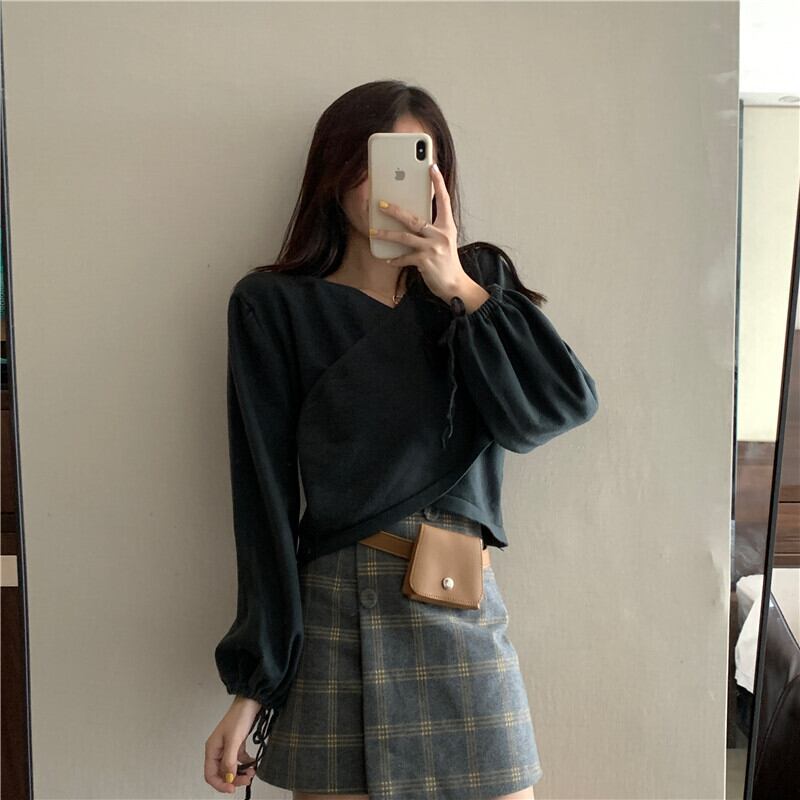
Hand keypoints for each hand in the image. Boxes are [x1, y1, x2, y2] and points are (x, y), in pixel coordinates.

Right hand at [204, 697, 259, 793]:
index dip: (220, 784)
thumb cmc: (239, 716)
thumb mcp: (234, 740)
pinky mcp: (237, 744)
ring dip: (241, 773)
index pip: (210, 774)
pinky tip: (253, 763)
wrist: (251, 701)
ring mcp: (228, 747)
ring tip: (252, 772)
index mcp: (212, 749)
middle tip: (247, 779)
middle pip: (221, 773)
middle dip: (234, 779)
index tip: (232, 789)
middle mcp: (218, 750)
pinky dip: (246, 764)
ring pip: (231, 768)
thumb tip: (228, 778)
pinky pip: (239, 760)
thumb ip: (230, 760)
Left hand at [371, 163, 477, 303]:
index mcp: (447, 226)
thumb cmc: (446, 262)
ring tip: (373, 231)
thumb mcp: (444, 241)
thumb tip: (411, 219)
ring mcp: (433, 248)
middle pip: (415, 218)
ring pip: (405, 237)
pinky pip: (405, 257)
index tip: (432, 167)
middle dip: (396, 210)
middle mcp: (441, 235)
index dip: (438, 183)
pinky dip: (395, 258)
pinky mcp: (425, 262)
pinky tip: (387, 258)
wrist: (455, 284)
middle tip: (381, 204)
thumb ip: (432, 229)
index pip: (443, 200)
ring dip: (386, 234)